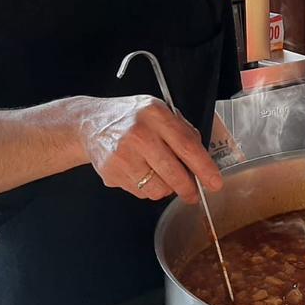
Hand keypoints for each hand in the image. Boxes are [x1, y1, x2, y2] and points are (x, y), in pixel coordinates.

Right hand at [74, 95, 222, 202]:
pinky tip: (140, 172)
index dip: (204, 167)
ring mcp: (122, 156)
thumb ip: (182, 130)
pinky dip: (146, 188)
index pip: (186, 145)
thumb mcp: (159, 110)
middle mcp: (138, 135)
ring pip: (157, 189)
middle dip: (188, 189)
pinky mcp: (111, 173)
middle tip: (194, 193)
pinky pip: (140, 192)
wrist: (90, 123)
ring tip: (160, 174)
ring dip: (165, 188)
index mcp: (154, 115)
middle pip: (173, 173)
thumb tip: (202, 159)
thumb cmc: (130, 117)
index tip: (215, 182)